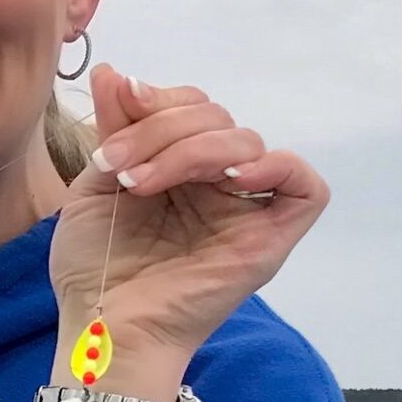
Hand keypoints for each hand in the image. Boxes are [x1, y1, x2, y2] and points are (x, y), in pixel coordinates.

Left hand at [49, 67, 329, 364]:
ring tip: (141, 185)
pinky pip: (305, 187)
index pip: (193, 107)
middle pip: (218, 118)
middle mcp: (218, 185)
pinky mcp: (270, 240)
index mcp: (182, 169)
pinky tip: (229, 178)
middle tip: (118, 167)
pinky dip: (276, 167)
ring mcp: (246, 211)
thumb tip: (115, 72)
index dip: (159, 100)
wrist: (103, 329)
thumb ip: (116, 129)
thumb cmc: (96, 269)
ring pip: (248, 142)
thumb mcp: (96, 185)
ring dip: (190, 150)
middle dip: (161, 129)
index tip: (116, 117)